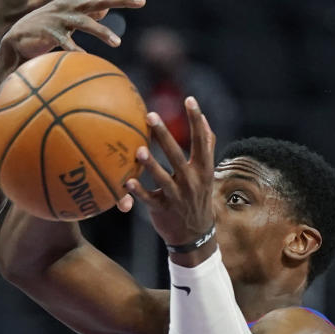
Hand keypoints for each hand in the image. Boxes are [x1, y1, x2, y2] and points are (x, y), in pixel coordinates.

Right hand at [0, 0, 144, 61]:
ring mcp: (60, 18)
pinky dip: (74, 49)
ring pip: (85, 23)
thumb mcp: (69, 17)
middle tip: (142, 0)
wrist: (17, 37)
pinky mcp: (49, 32)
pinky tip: (84, 57)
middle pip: (100, 0)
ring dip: (102, 33)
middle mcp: (71, 4)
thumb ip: (87, 12)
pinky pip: (65, 41)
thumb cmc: (46, 27)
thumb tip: (105, 10)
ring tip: (117, 43)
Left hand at [124, 97, 216, 248]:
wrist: (195, 234)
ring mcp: (178, 196)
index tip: (189, 100)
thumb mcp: (207, 172)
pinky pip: (149, 199)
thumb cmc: (198, 195)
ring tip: (139, 150)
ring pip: (163, 178)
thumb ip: (206, 146)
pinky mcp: (163, 209)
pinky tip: (127, 182)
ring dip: (151, 164)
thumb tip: (203, 118)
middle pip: (177, 154)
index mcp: (203, 168)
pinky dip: (138, 192)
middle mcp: (192, 180)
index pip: (202, 140)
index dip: (196, 119)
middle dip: (163, 135)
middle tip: (150, 115)